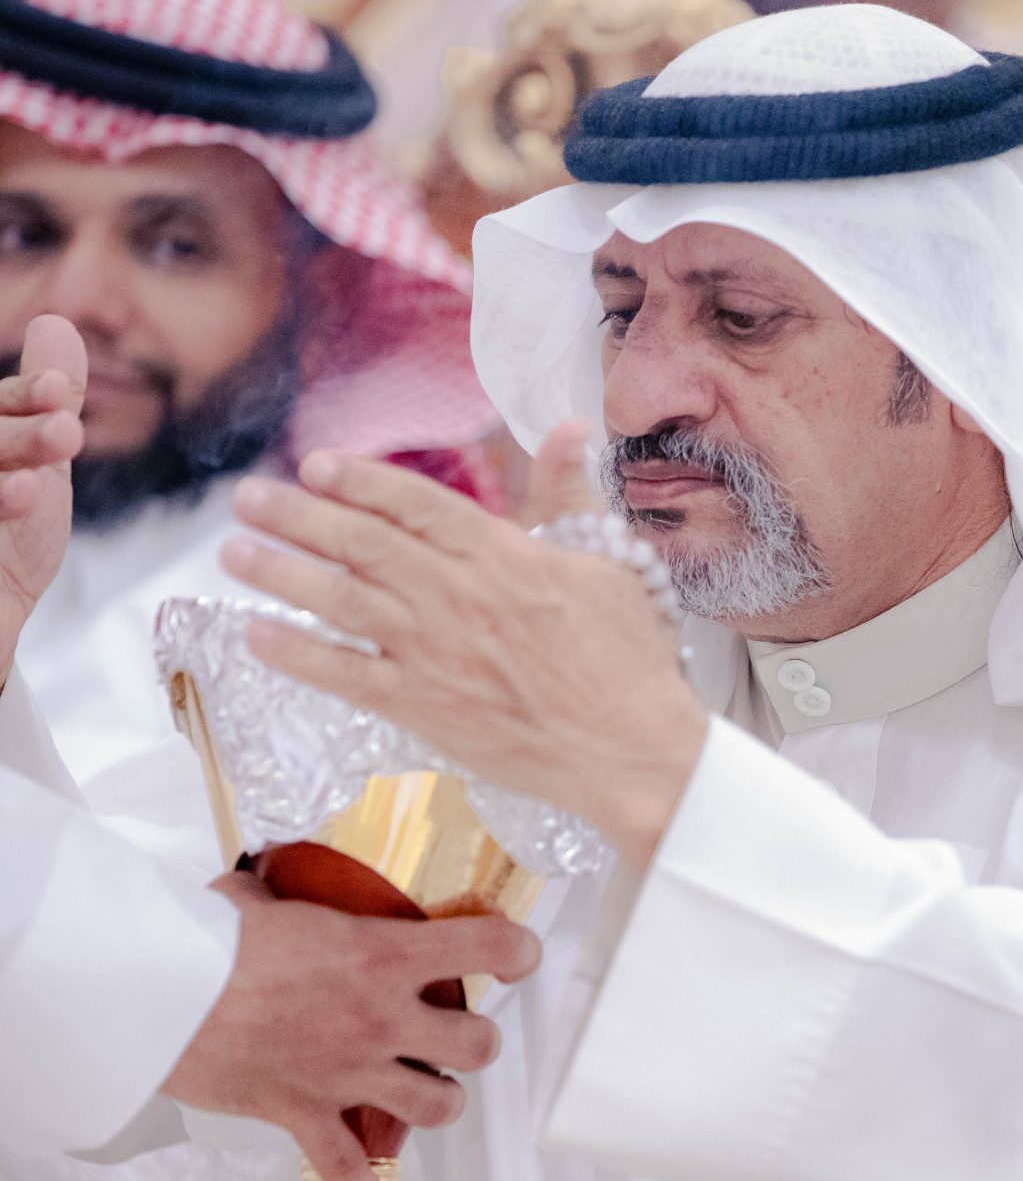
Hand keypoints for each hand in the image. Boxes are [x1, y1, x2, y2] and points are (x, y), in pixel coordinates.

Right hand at [0, 314, 85, 680]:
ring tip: (44, 474)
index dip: (22, 395)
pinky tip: (22, 496)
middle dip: (19, 431)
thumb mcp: (37, 466)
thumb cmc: (7, 549)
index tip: (60, 394)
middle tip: (65, 434)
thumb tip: (57, 325)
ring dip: (6, 454)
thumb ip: (46, 401)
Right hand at [162, 872, 540, 1180]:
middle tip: (451, 1030)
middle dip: (475, 1039)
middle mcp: (380, 1018)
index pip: (484, 947)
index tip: (519, 954)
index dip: (516, 950)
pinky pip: (350, 1176)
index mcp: (381, 955)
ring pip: (437, 1108)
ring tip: (423, 1089)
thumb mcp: (257, 899)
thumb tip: (260, 889)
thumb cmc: (206, 938)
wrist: (158, 995)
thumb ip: (279, 895)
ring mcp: (348, 1074)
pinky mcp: (306, 1116)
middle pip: (475, 1045)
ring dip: (440, 1101)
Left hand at [220, 429, 708, 872]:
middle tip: (247, 498)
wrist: (631, 751)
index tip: (317, 464)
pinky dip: (297, 654)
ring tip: (233, 553)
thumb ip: (571, 496)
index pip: (413, 502)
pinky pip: (344, 675)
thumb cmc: (629, 659)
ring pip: (340, 600)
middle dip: (296, 515)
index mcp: (501, 554)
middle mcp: (455, 595)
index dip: (359, 479)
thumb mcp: (610, 563)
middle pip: (359, 543)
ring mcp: (434, 652)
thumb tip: (567, 429)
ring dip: (280, 573)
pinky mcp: (424, 708)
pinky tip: (257, 635)